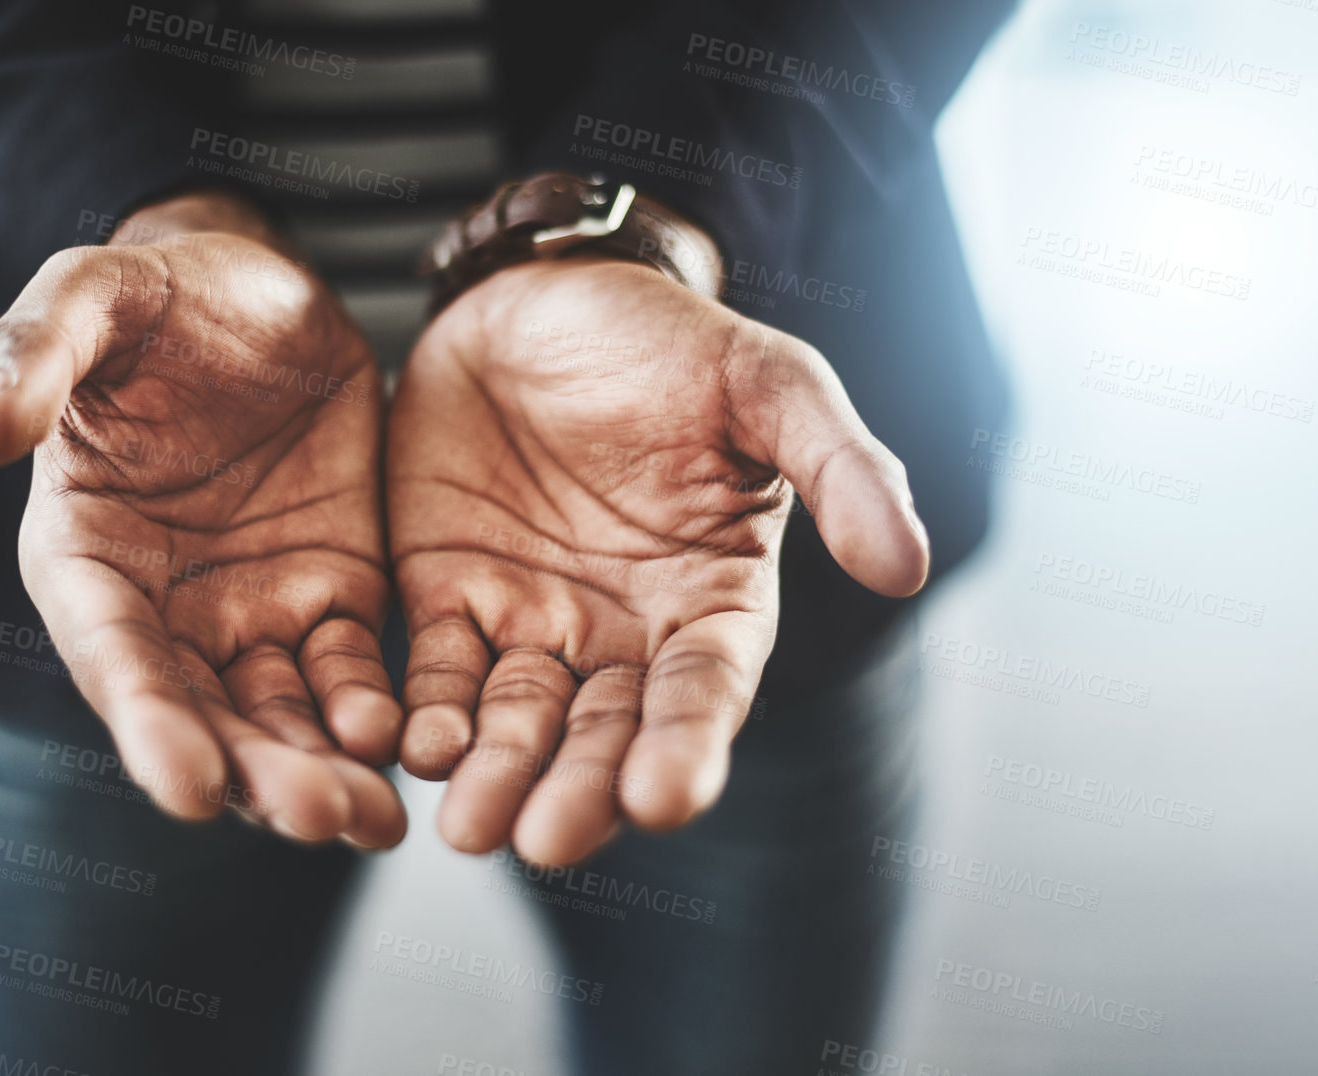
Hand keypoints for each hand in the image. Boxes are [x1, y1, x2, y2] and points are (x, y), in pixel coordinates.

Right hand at [0, 191, 404, 846]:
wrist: (258, 290)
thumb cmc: (155, 296)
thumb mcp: (88, 298)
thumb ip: (34, 356)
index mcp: (85, 553)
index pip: (111, 654)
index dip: (145, 723)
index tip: (185, 788)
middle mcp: (165, 607)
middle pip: (205, 714)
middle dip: (257, 774)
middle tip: (317, 820)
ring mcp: (253, 609)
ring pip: (284, 714)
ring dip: (322, 771)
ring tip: (373, 819)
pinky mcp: (334, 593)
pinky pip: (354, 671)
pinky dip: (378, 714)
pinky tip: (413, 744)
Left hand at [387, 256, 926, 864]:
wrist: (542, 293)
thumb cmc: (670, 341)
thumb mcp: (770, 385)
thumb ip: (841, 471)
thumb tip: (908, 568)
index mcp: (712, 598)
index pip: (705, 690)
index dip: (688, 746)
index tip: (664, 799)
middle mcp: (624, 633)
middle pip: (604, 732)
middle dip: (578, 790)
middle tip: (548, 839)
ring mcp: (534, 622)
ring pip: (516, 721)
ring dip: (496, 777)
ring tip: (473, 829)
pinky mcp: (449, 597)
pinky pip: (435, 670)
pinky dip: (422, 713)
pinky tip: (410, 746)